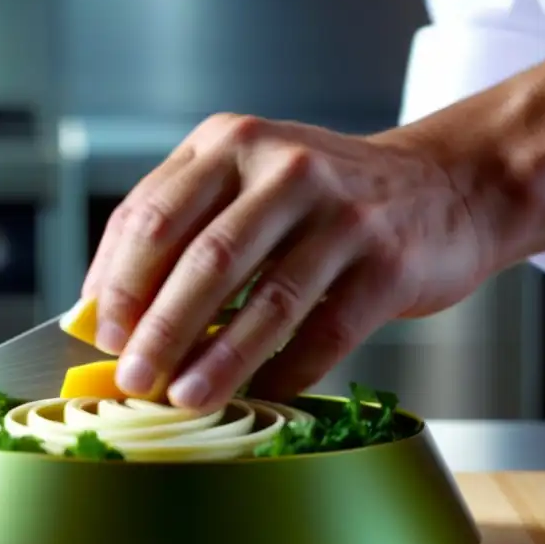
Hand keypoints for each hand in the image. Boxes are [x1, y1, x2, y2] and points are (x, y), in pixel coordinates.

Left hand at [83, 113, 493, 411]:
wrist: (443, 185)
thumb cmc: (325, 199)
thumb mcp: (248, 185)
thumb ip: (183, 231)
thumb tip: (107, 314)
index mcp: (231, 146)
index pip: (152, 215)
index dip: (119, 282)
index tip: (100, 336)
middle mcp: (283, 169)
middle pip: (204, 259)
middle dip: (160, 329)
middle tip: (133, 378)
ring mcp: (341, 213)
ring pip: (266, 300)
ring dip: (219, 359)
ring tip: (186, 398)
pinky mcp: (388, 261)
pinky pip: (327, 330)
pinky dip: (289, 371)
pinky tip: (262, 397)